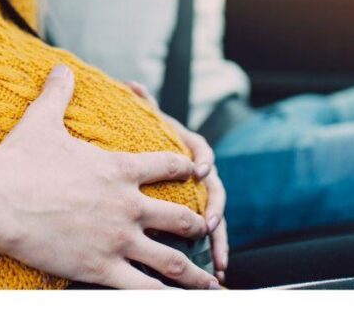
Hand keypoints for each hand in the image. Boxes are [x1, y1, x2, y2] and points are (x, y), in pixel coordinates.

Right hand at [0, 65, 220, 288]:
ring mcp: (118, 239)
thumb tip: (61, 67)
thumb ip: (59, 93)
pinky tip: (177, 303)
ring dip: (192, 271)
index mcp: (119, 169)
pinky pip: (142, 289)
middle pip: (179, 216)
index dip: (186, 169)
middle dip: (195, 224)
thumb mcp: (43, 119)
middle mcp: (128, 205)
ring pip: (170, 259)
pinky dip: (163, 298)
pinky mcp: (100, 268)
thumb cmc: (18, 158)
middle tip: (205, 229)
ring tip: (209, 281)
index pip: (168, 165)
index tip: (199, 173)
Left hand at [125, 81, 228, 283]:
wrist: (146, 160)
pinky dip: (213, 250)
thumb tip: (134, 84)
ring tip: (217, 260)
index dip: (201, 159)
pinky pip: (207, 234)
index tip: (197, 169)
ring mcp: (198, 195)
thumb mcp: (144, 122)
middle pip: (214, 189)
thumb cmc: (143, 138)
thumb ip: (142, 104)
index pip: (201, 150)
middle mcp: (198, 173)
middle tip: (209, 222)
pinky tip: (214, 269)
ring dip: (218, 238)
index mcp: (187, 148)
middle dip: (214, 207)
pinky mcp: (194, 215)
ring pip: (215, 217)